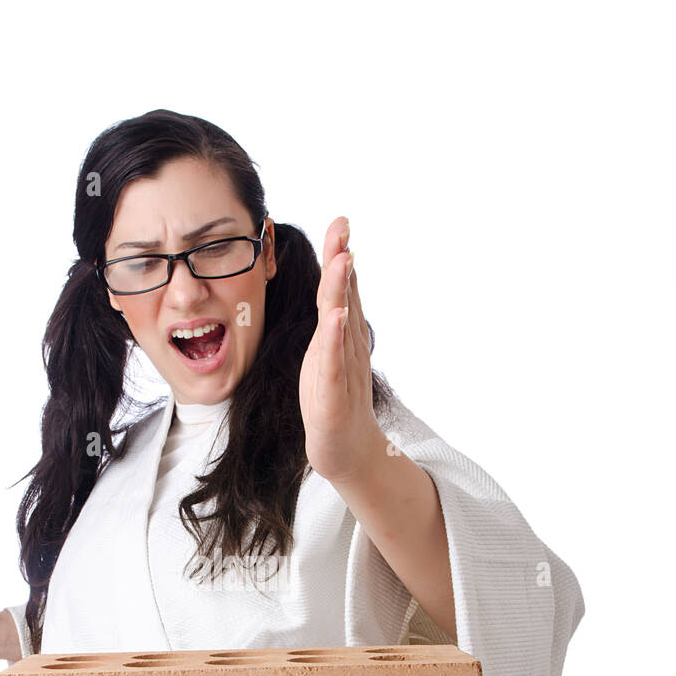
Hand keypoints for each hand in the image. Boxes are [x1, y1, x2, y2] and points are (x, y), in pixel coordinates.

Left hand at [299, 216, 382, 482]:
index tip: (341, 222)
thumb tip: (334, 293)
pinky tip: (337, 316)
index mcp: (341, 337)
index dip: (341, 256)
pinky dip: (335, 338)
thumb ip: (331, 326)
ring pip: (340, 323)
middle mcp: (347, 347)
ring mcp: (342, 370)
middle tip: (343, 225)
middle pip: (345, 296)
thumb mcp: (328, 357)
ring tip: (343, 259)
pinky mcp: (332, 395)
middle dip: (342, 259)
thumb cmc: (335, 403)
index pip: (342, 290)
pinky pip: (333, 362)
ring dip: (342, 290)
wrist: (348, 453)